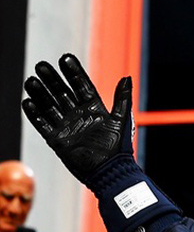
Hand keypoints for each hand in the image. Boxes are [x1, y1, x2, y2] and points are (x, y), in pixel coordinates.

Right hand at [22, 53, 134, 183]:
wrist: (110, 172)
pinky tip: (27, 101)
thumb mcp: (122, 120)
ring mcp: (67, 126)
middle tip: (42, 66)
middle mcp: (79, 115)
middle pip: (62, 92)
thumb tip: (127, 77)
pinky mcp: (57, 139)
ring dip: (40, 93)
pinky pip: (43, 124)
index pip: (81, 86)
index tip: (65, 58)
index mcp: (94, 109)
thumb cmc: (119, 149)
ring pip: (49, 105)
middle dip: (52, 79)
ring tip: (31, 81)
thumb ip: (122, 99)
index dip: (74, 72)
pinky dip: (35, 114)